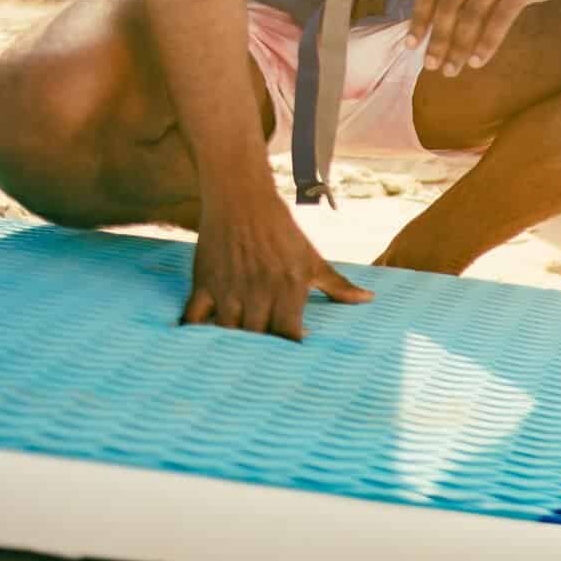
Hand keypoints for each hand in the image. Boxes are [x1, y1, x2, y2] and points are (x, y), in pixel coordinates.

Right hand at [184, 200, 371, 341]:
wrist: (241, 198)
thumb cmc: (281, 230)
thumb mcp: (311, 257)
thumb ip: (337, 284)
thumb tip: (367, 300)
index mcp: (288, 286)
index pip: (289, 333)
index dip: (290, 349)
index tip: (292, 358)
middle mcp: (259, 291)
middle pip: (257, 337)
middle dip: (260, 352)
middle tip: (262, 363)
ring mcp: (229, 289)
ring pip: (227, 332)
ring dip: (230, 345)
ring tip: (235, 358)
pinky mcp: (204, 284)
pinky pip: (194, 319)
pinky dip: (195, 333)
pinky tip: (200, 345)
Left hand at [390, 0, 560, 76]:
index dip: (419, 18)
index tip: (410, 47)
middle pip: (451, 3)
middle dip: (439, 38)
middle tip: (432, 66)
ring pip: (474, 13)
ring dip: (461, 46)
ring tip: (453, 69)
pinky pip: (501, 17)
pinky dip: (488, 42)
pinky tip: (478, 60)